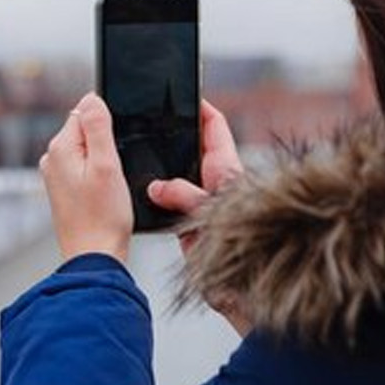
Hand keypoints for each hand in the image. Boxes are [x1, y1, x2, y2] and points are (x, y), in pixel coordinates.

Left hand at [38, 93, 131, 264]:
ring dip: (103, 161)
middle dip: (106, 144)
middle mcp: (52, 158)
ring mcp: (55, 175)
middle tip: (115, 172)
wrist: (94, 255)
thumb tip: (91, 98)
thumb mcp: (107, 165)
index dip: (109, 126)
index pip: (86, 111)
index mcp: (60, 148)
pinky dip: (97, 175)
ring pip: (87, 150)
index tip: (116, 149)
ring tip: (109, 187)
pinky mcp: (63, 188)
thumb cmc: (103, 217)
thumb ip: (98, 127)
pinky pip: (84, 168)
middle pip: (86, 130)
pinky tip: (104, 194)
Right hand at [146, 100, 248, 333]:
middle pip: (193, 148)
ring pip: (179, 174)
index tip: (185, 94)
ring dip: (163, 168)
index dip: (200, 108)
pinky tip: (142, 194)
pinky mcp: (191, 223)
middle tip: (152, 122)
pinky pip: (170, 201)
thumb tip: (157, 187)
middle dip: (174, 136)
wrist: (242, 289)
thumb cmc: (239, 243)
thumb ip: (182, 192)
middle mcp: (216, 182)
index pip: (215, 127)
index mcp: (226, 169)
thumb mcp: (208, 208)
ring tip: (142, 155)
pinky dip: (157, 196)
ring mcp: (203, 202)